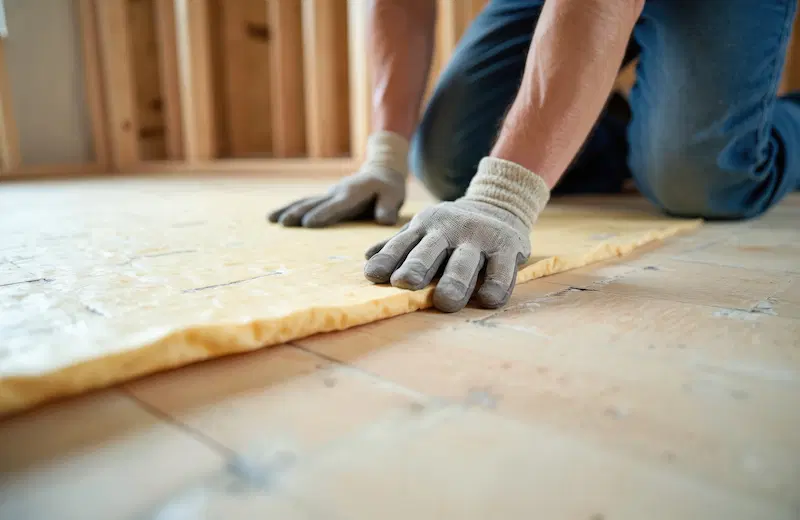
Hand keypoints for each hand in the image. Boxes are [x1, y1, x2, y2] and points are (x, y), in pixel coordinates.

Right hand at [268, 131, 408, 227]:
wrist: (381, 170)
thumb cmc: (389, 187)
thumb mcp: (394, 195)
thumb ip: (388, 207)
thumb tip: (384, 221)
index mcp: (354, 194)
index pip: (337, 206)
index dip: (323, 214)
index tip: (308, 223)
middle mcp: (337, 192)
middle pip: (316, 203)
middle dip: (299, 212)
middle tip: (284, 223)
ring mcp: (329, 194)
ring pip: (306, 201)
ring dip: (289, 209)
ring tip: (271, 219)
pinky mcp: (325, 197)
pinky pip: (305, 202)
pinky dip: (289, 208)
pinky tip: (274, 217)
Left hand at [363, 199, 530, 311]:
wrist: (500, 203)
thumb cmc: (453, 228)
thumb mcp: (425, 229)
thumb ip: (399, 244)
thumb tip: (368, 257)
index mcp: (426, 226)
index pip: (402, 244)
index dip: (388, 259)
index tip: (373, 275)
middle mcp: (450, 229)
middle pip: (430, 250)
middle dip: (417, 266)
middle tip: (404, 283)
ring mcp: (479, 237)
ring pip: (465, 261)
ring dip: (455, 280)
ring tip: (445, 302)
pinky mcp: (506, 246)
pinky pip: (501, 269)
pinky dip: (495, 285)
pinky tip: (487, 300)